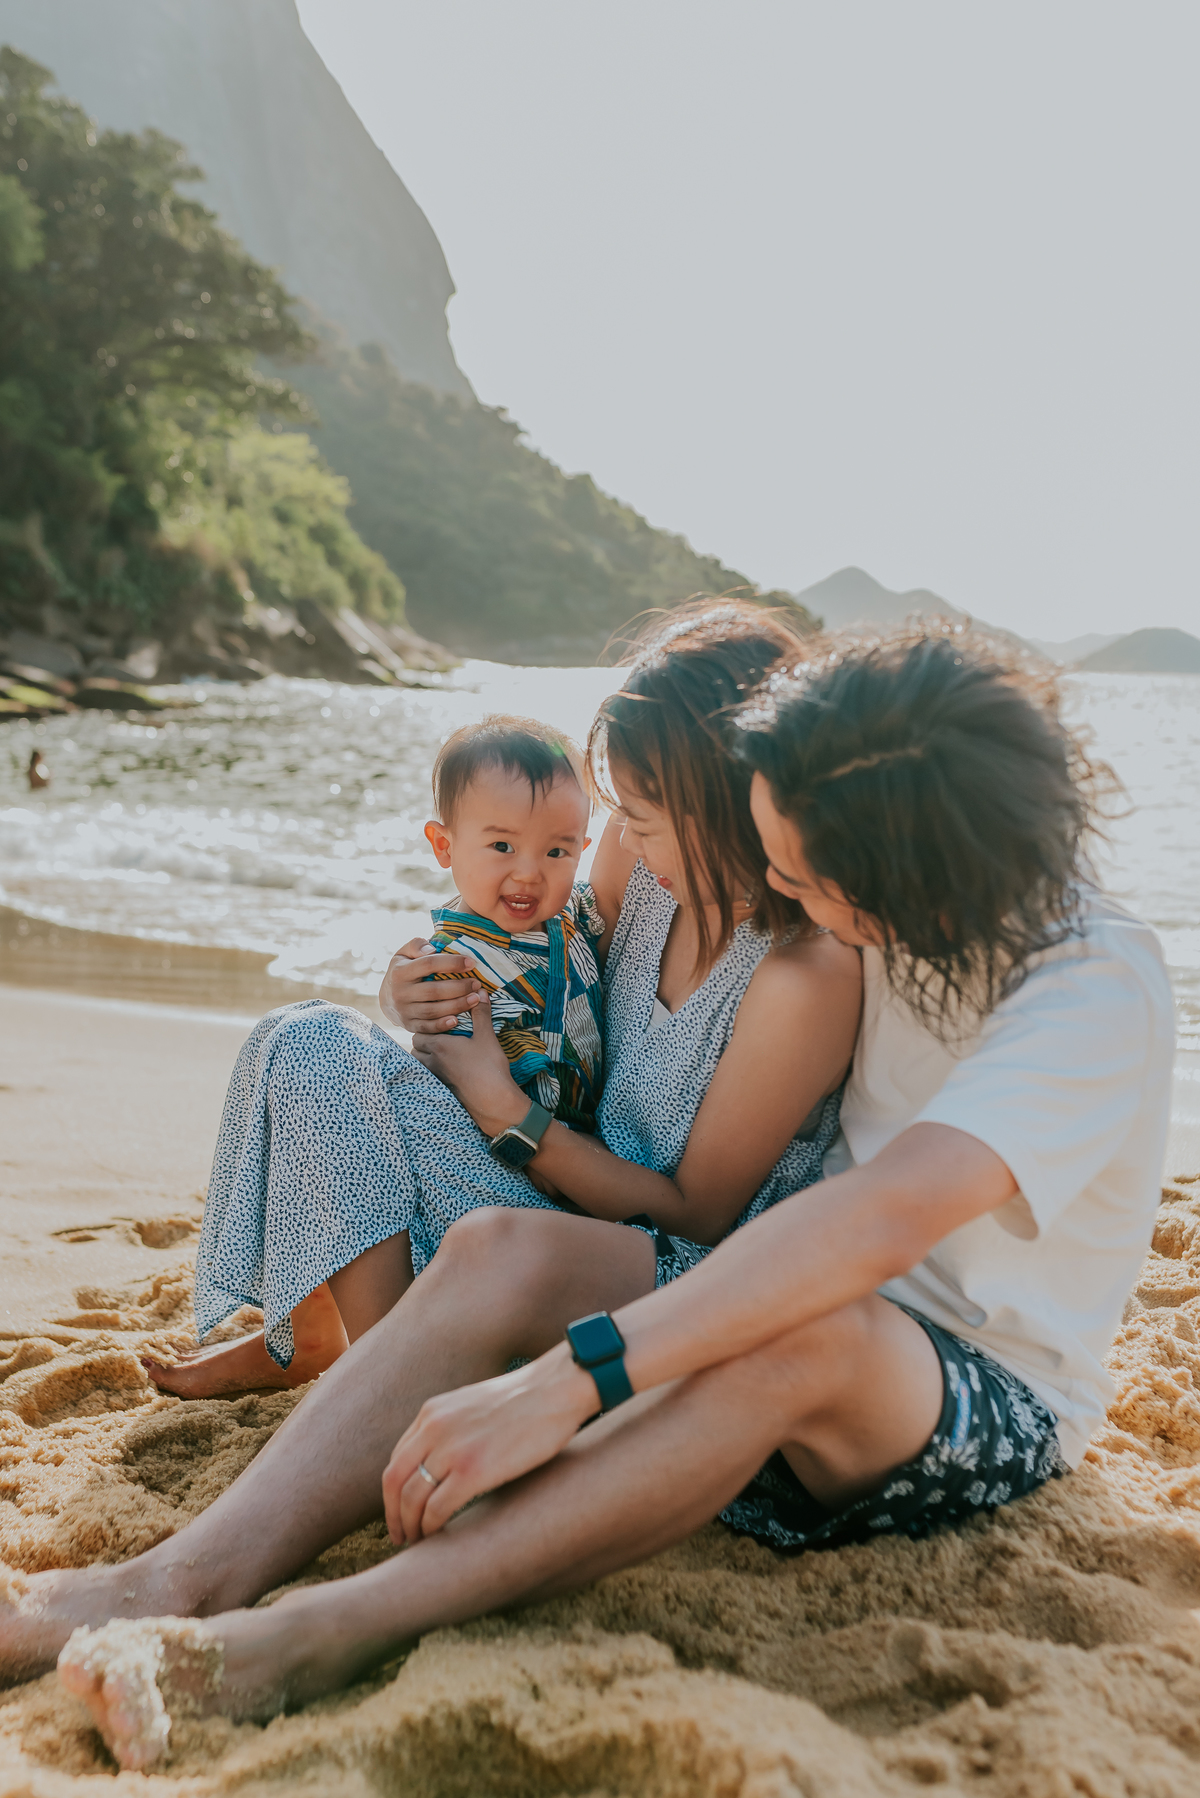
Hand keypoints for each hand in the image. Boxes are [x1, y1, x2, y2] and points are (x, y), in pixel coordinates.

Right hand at [379, 937, 485, 1032]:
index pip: (428, 964)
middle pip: (433, 991)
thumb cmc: (403, 970)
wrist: (387, 999)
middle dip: (459, 987)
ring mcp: (404, 1011)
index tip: (471, 963)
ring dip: (457, 1006)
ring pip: (433, 1011)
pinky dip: (442, 1025)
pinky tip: (458, 1020)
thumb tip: (431, 948)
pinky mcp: (409, 1026)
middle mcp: (400, 993)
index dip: (451, 963)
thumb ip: (416, 945)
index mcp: (400, 972)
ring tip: (476, 999)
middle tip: (477, 984)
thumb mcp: (404, 954)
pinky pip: (427, 1027)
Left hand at [382, 1345, 598, 1542]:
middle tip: (400, 1536)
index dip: (394, 1491)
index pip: (397, 1459)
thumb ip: (452, 1428)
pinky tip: (438, 1536)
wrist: (556, 1390)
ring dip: (411, 1526)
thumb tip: (445, 1461)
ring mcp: (452, 1449)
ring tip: (419, 1542)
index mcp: (432, 1412)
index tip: (401, 1510)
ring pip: (412, 1498)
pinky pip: (437, 1509)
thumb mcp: (473, 1406)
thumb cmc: (526, 1401)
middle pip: (395, 1481)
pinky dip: (432, 1528)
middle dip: (394, 1514)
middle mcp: (434, 1428)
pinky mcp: (473, 1470)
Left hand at [411, 1011, 528, 1136]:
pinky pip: (429, 1077)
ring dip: (425, 1058)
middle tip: (438, 1036)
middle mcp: (432, 1063)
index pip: (419, 1033)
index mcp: (439, 1047)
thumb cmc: (490, 1067)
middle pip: (415, 1049)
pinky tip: (447, 1069)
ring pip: (419, 1065)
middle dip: (423, 1042)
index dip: (427, 1028)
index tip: (438, 1025)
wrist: (495, 1101)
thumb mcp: (486, 1036)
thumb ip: (481, 1013)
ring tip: (440, 1052)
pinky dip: (432, 1071)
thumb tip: (480, 991)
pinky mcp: (442, 1091)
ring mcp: (436, 1079)